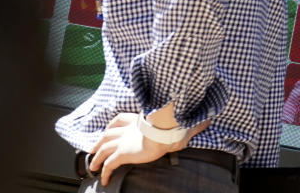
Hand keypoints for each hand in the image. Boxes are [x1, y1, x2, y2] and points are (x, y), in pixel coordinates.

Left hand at [88, 113, 209, 185]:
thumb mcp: (177, 123)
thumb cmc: (170, 126)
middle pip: (106, 134)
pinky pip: (108, 164)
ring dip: (96, 157)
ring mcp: (122, 141)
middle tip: (93, 147)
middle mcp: (126, 129)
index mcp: (136, 120)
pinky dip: (104, 172)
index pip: (119, 120)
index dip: (112, 125)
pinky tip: (103, 179)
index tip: (108, 129)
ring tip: (92, 165)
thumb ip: (189, 123)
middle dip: (99, 140)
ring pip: (102, 149)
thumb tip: (207, 120)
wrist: (163, 131)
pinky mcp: (121, 153)